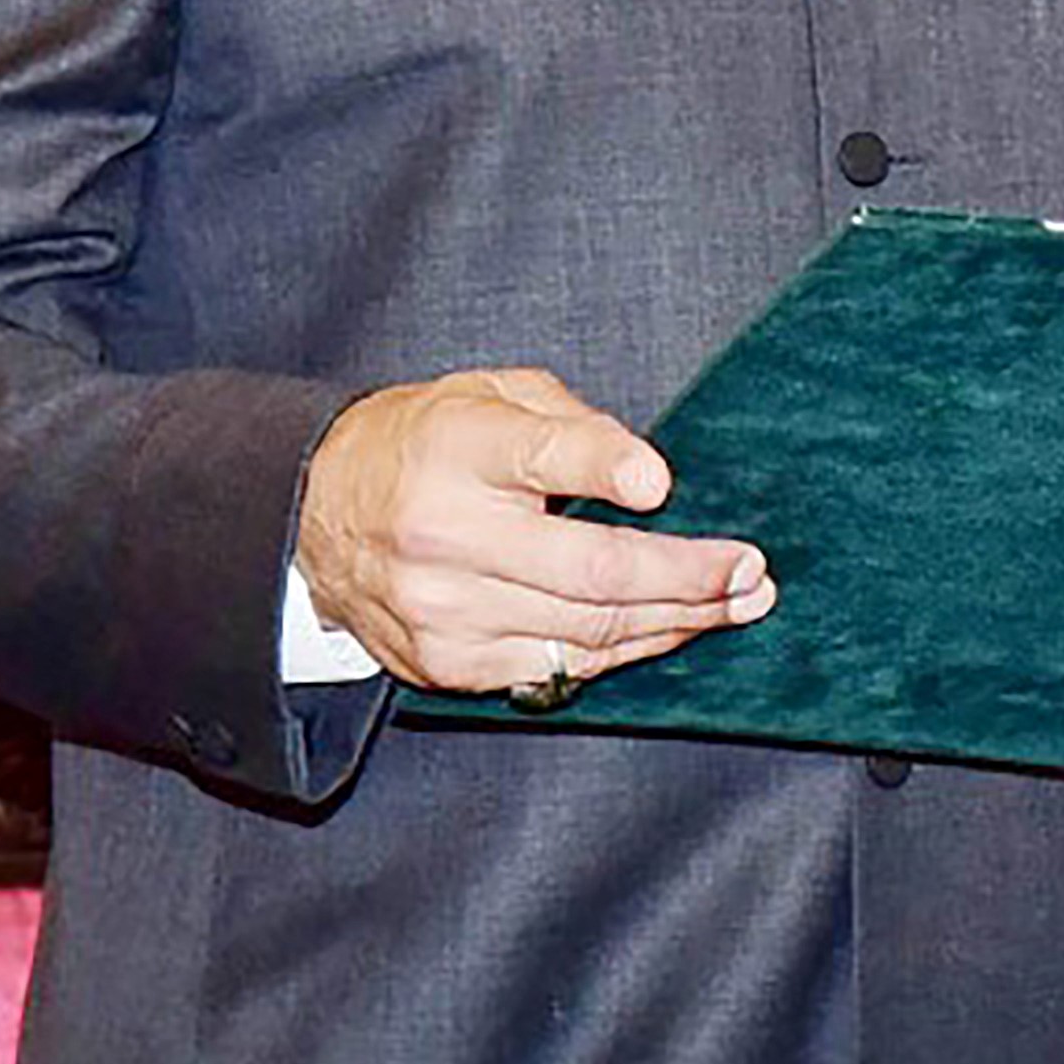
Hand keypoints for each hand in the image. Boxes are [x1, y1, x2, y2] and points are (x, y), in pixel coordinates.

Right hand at [296, 365, 773, 697]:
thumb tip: (650, 479)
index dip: (609, 470)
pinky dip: (621, 653)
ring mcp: (442, 610)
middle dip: (689, 577)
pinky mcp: (442, 663)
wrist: (311, 511)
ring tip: (736, 606)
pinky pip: (555, 669)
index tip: (664, 485)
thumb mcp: (490, 395)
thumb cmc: (426, 443)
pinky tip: (667, 631)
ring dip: (675, 623)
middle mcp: (446, 536)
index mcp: (459, 450)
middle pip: (593, 571)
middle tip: (752, 573)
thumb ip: (570, 424)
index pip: (545, 457)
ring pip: (588, 633)